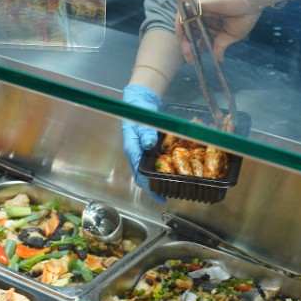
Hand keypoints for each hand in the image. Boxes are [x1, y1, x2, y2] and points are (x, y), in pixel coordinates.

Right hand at [120, 83, 164, 202]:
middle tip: (164, 197)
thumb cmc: (138, 112)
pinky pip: (152, 163)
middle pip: (141, 176)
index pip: (139, 173)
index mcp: (132, 150)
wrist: (139, 103)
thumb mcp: (141, 121)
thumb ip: (145, 132)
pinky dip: (158, 170)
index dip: (148, 186)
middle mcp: (136, 154)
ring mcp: (141, 152)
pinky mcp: (146, 149)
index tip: (158, 196)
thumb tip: (149, 144)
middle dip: (152, 188)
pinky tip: (168, 172)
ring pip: (146, 171)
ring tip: (168, 188)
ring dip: (155, 181)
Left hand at [176, 0, 268, 63]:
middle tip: (190, 59)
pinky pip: (183, 15)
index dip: (194, 50)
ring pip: (184, 26)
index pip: (198, 39)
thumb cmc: (243, 17)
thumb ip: (221, 45)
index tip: (193, 61)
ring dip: (183, 39)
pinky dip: (180, 25)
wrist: (250, 2)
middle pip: (189, 34)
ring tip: (187, 51)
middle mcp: (203, 20)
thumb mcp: (231, 36)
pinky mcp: (197, 4)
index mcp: (211, 27)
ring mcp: (199, 12)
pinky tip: (183, 37)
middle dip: (187, 47)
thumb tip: (218, 59)